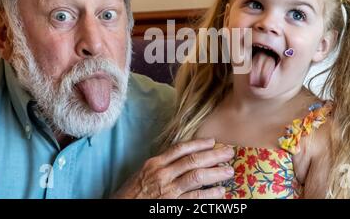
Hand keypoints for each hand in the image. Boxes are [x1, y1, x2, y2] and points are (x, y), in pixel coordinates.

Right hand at [112, 138, 234, 198]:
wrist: (120, 209)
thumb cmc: (130, 193)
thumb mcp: (142, 173)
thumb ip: (161, 165)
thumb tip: (182, 157)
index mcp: (154, 163)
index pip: (180, 148)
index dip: (199, 143)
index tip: (213, 141)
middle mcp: (161, 174)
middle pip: (192, 161)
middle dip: (213, 156)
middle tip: (229, 153)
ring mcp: (167, 191)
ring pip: (196, 178)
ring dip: (215, 174)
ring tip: (229, 171)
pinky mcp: (172, 207)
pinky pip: (195, 200)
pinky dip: (209, 195)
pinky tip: (220, 193)